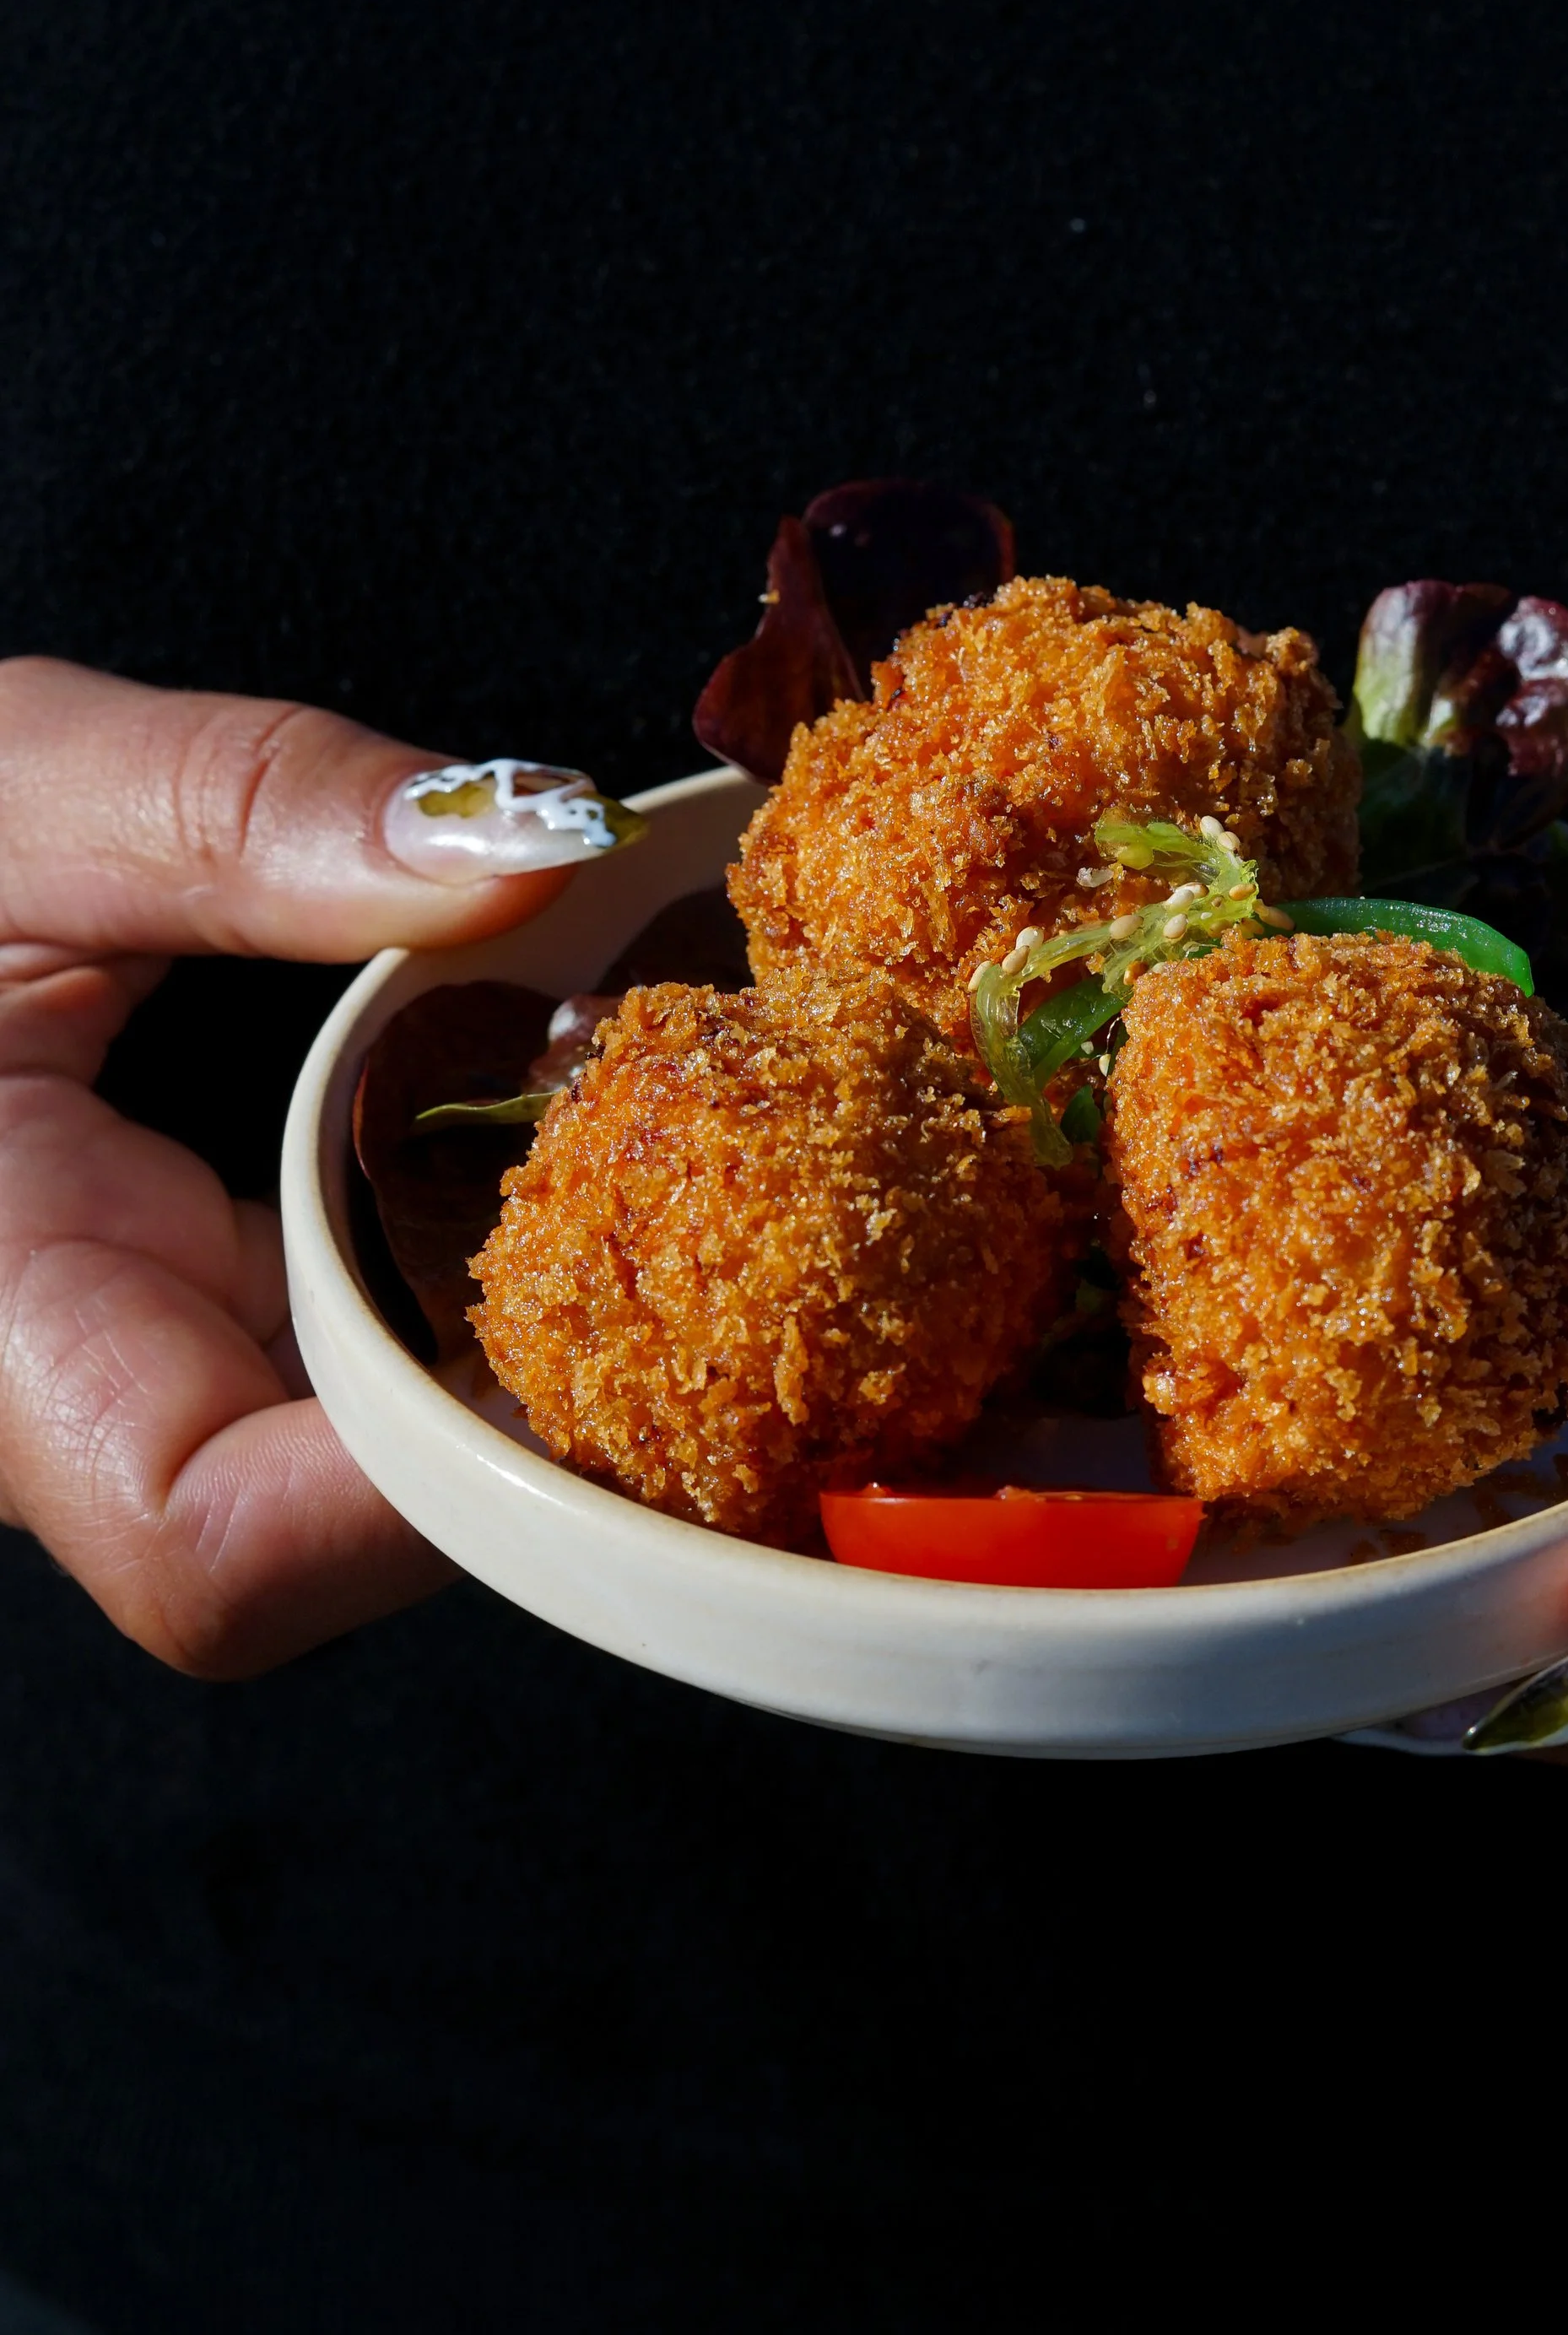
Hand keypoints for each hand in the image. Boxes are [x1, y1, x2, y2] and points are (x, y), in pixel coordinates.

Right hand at [0, 661, 603, 1676]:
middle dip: (548, 1405)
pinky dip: (477, 1261)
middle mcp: (71, 1400)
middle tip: (728, 1222)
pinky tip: (569, 1133)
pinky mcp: (192, 1311)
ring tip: (678, 1155)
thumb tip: (528, 838)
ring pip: (377, 1452)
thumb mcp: (12, 786)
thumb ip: (249, 807)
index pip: (217, 1549)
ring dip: (535, 1327)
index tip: (617, 1335)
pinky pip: (363, 1349)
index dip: (429, 1501)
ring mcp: (141, 1368)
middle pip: (347, 1530)